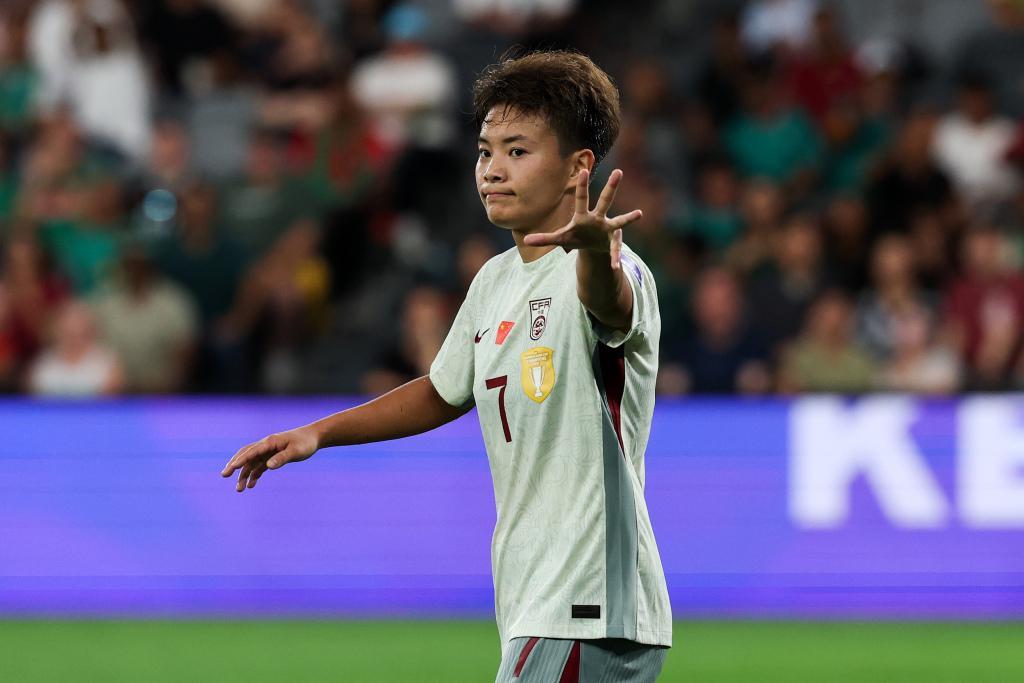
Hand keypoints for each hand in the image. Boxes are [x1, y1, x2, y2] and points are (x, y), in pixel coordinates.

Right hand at [220, 426, 319, 491]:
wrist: (314, 437)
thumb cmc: (305, 443)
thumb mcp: (296, 451)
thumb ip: (282, 458)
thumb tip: (268, 466)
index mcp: (270, 442)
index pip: (252, 451)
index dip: (241, 460)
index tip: (231, 468)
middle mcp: (266, 446)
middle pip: (246, 455)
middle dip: (234, 465)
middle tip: (224, 475)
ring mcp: (268, 452)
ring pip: (251, 463)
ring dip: (244, 475)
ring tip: (239, 490)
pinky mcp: (273, 457)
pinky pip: (259, 466)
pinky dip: (254, 475)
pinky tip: (251, 485)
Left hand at [523, 168, 642, 269]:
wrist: (591, 247)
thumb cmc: (576, 237)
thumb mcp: (560, 239)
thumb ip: (545, 238)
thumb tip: (526, 240)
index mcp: (583, 216)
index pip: (581, 198)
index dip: (582, 185)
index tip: (583, 170)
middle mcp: (598, 218)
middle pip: (605, 200)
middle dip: (611, 187)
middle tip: (618, 171)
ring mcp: (608, 228)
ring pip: (620, 221)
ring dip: (628, 218)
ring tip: (639, 213)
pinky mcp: (613, 241)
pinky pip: (615, 250)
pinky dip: (614, 258)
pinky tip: (615, 266)